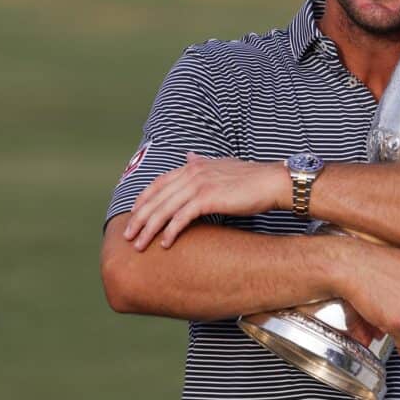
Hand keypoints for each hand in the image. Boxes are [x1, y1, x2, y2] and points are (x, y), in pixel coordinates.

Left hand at [124, 153, 287, 250]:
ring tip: (139, 245)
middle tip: (128, 237)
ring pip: (165, 209)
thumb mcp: (222, 165)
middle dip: (139, 219)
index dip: (143, 200)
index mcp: (194, 165)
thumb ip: (203, 162)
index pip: (159, 183)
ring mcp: (199, 184)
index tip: (133, 216)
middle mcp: (193, 172)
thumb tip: (189, 155)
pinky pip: (182, 217)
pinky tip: (165, 244)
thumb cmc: (250, 178)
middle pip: (157, 198)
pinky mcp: (208, 198)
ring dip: (149, 229)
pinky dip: (171, 231)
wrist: (271, 182)